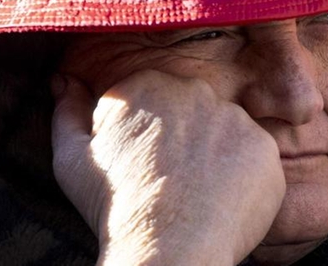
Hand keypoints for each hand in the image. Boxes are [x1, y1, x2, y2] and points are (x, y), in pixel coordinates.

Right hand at [51, 70, 285, 265]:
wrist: (167, 248)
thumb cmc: (114, 206)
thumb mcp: (71, 158)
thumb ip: (67, 111)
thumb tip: (63, 79)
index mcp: (147, 84)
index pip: (152, 99)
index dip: (145, 134)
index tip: (140, 162)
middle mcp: (196, 90)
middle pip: (191, 110)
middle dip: (182, 138)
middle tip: (169, 178)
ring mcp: (235, 117)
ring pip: (224, 132)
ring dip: (214, 155)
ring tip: (195, 192)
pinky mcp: (264, 146)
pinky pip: (254, 156)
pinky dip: (242, 176)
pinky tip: (221, 200)